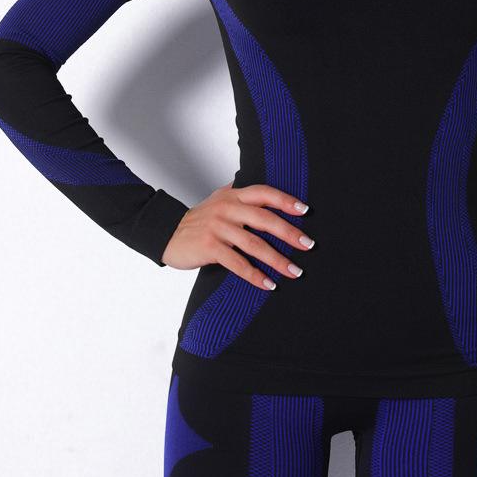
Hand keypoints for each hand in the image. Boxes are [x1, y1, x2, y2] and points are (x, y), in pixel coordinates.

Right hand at [161, 180, 313, 289]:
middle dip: (289, 232)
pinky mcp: (209, 248)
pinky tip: (268, 284)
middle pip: (264, 219)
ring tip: (295, 271)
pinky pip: (237, 263)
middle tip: (308, 244)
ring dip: (277, 260)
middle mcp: (227, 209)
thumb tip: (270, 193)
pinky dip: (255, 275)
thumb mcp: (219, 200)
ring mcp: (217, 228)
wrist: (167, 233)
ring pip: (254, 244)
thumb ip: (242, 196)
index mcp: (233, 196)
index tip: (305, 210)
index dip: (285, 200)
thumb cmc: (199, 220)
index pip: (263, 193)